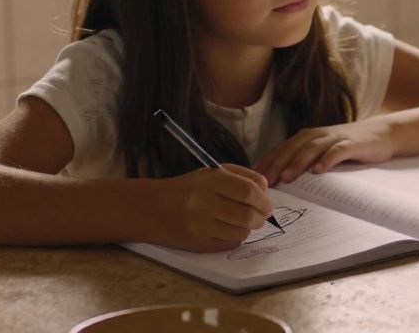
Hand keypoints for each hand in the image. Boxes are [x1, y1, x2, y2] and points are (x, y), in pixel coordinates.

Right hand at [146, 165, 272, 251]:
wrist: (150, 209)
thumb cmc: (189, 188)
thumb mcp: (212, 173)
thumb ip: (243, 176)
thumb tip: (266, 191)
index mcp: (209, 180)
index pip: (248, 191)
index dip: (264, 200)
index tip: (267, 205)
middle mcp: (202, 203)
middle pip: (247, 215)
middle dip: (261, 217)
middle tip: (261, 216)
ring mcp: (198, 226)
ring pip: (241, 232)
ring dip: (249, 228)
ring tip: (243, 222)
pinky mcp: (196, 244)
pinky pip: (229, 244)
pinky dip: (236, 238)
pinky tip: (229, 230)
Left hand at [255, 118, 395, 185]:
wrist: (382, 133)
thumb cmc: (349, 146)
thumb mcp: (323, 151)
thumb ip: (305, 160)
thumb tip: (279, 181)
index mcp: (308, 137)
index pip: (282, 149)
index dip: (267, 163)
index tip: (253, 180)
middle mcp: (318, 135)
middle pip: (293, 148)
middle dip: (277, 164)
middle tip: (265, 182)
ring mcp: (336, 138)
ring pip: (312, 148)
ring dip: (298, 162)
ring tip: (287, 177)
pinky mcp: (353, 143)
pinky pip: (338, 150)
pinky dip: (327, 159)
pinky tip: (319, 170)